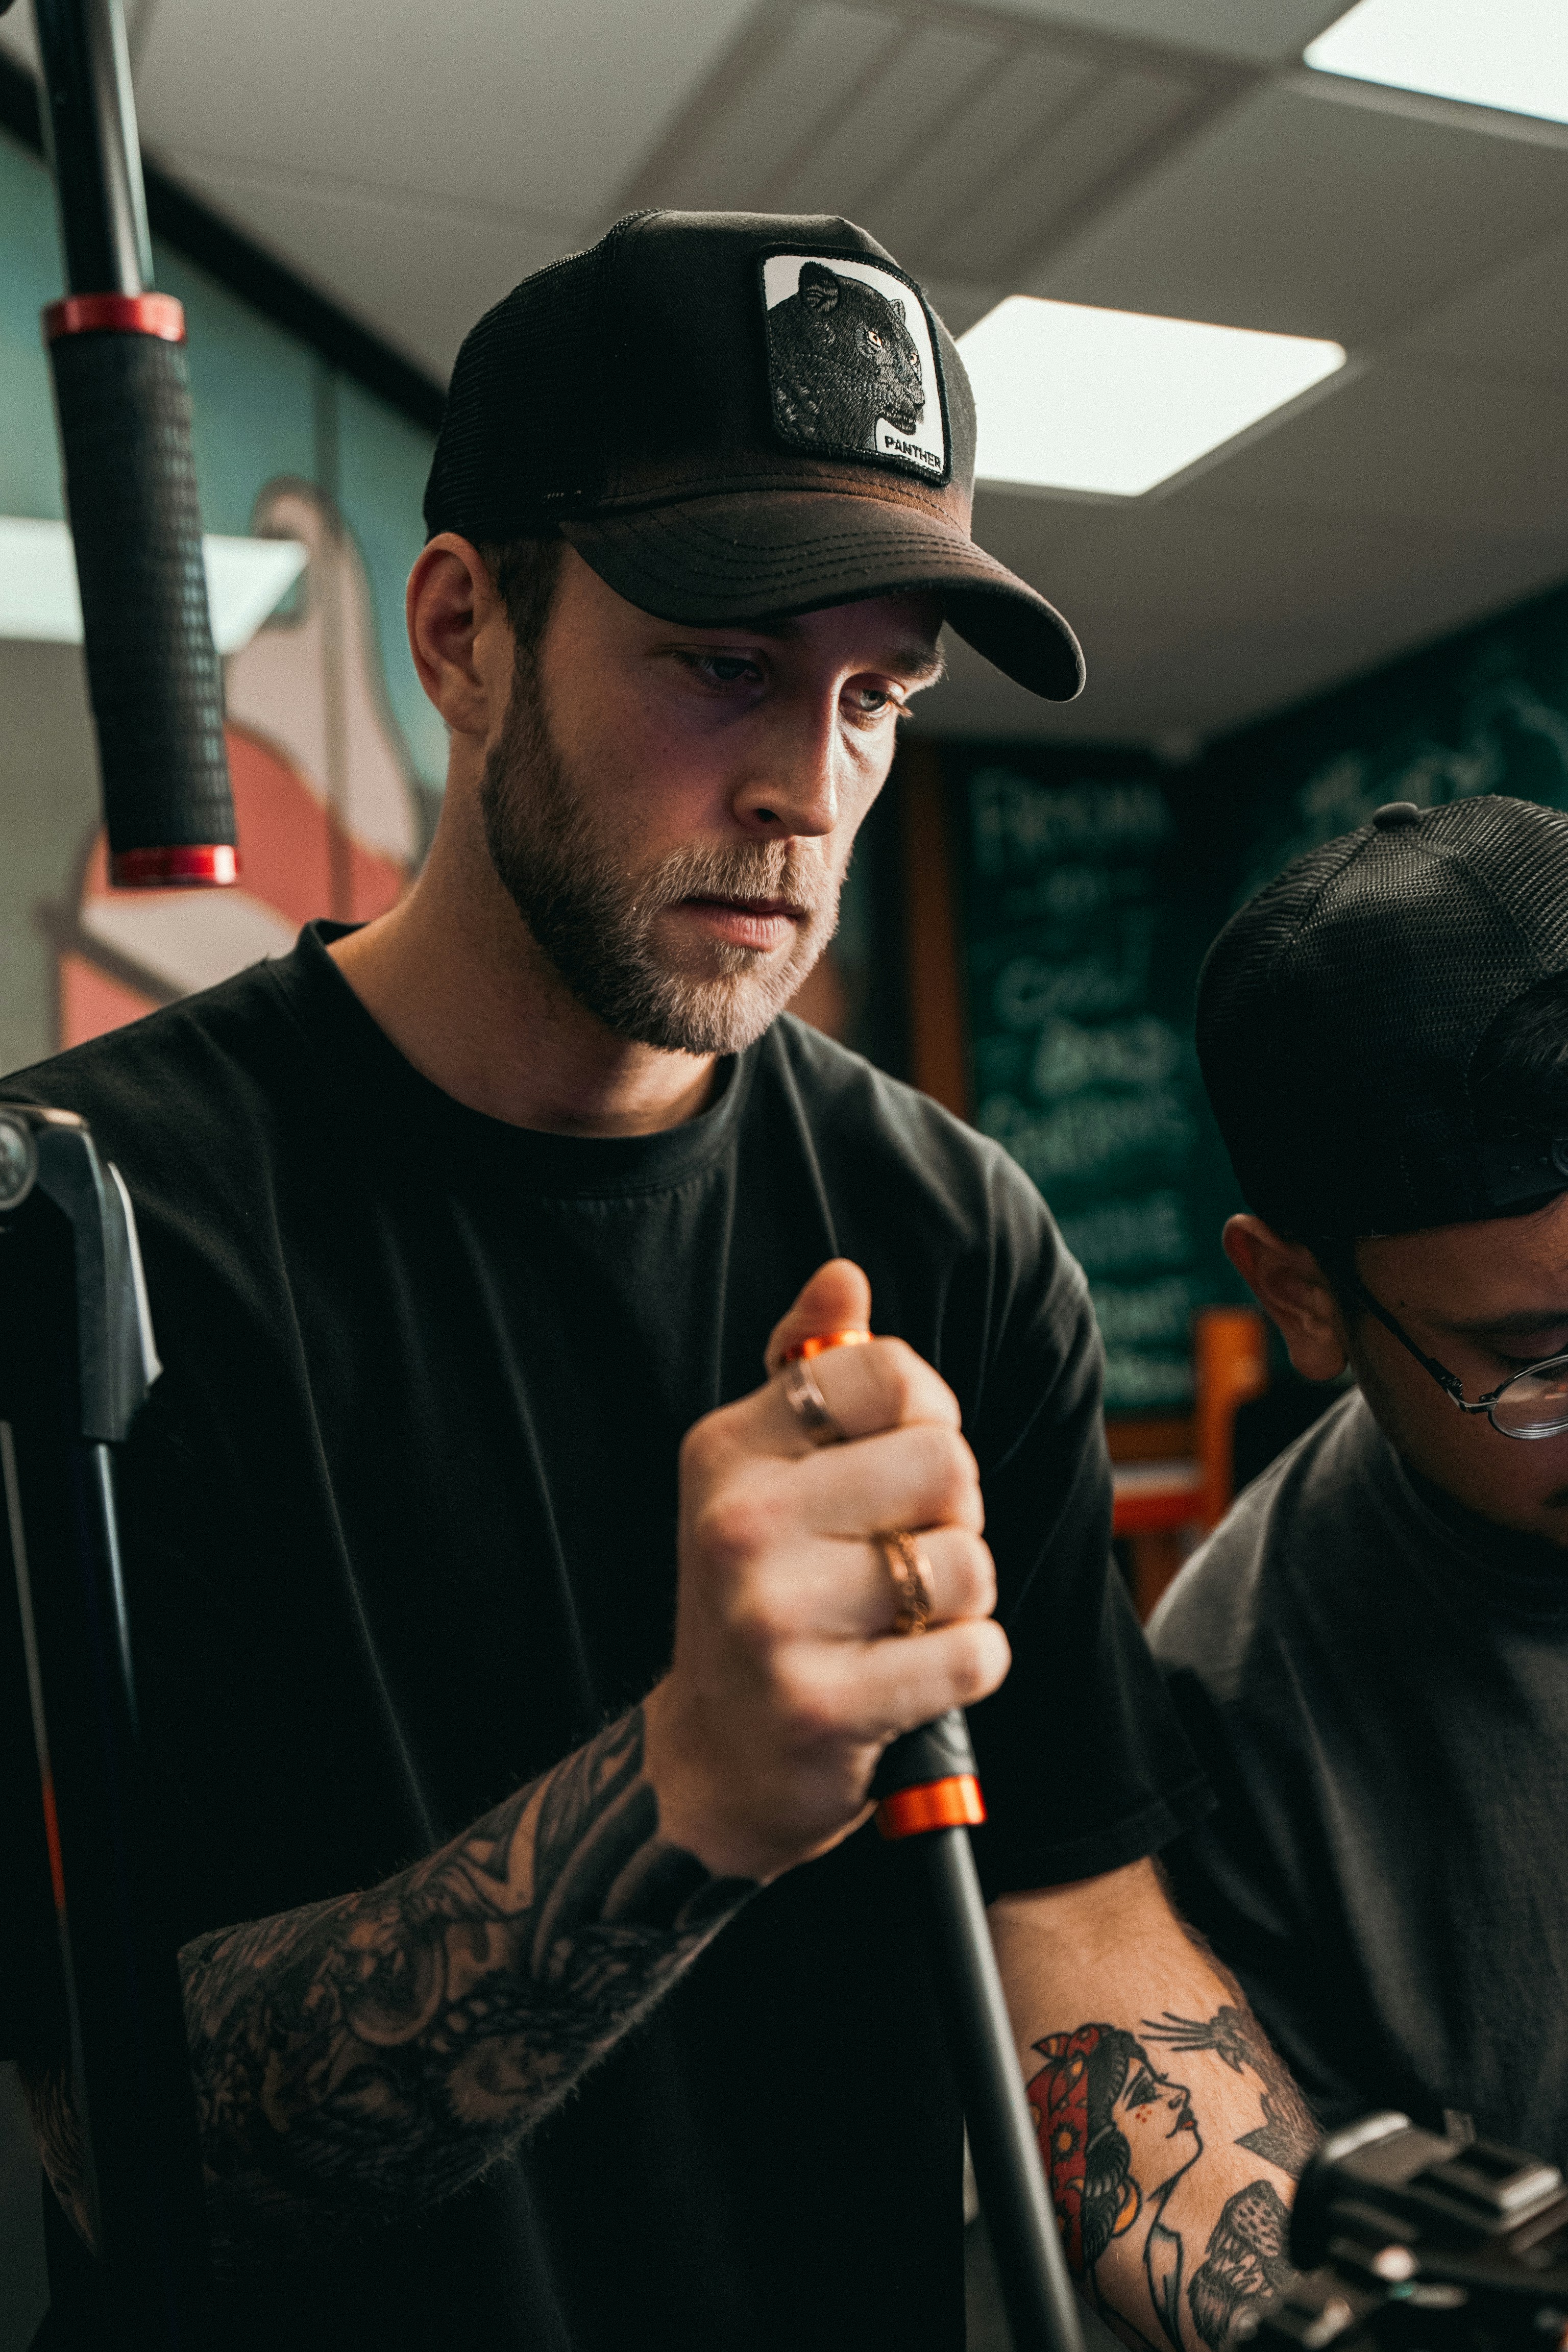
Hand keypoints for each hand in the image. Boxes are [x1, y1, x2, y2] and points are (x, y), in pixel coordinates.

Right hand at [644, 1259, 1009, 1881]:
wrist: (711, 1760)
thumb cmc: (761, 1594)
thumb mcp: (761, 1472)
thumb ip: (809, 1369)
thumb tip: (845, 1278)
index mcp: (729, 1450)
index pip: (891, 1373)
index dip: (927, 1416)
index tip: (899, 1464)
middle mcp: (739, 1522)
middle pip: (947, 1463)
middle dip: (953, 1514)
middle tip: (903, 1553)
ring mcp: (773, 1616)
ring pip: (966, 1564)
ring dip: (960, 1598)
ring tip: (903, 1618)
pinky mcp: (822, 1706)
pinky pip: (973, 1655)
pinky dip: (968, 1666)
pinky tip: (911, 1675)